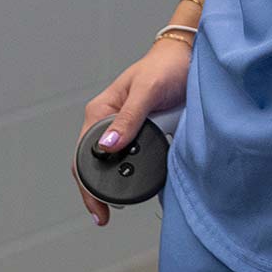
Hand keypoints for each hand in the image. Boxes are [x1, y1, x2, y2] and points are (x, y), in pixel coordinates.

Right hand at [76, 37, 192, 226]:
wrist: (187, 57)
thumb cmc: (166, 67)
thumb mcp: (147, 90)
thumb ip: (129, 117)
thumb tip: (108, 146)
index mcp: (101, 110)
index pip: (83, 152)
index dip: (86, 182)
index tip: (97, 205)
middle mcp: (107, 120)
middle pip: (92, 162)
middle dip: (95, 190)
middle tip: (104, 215)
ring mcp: (123, 128)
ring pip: (110, 162)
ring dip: (111, 183)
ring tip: (113, 207)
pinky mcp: (140, 132)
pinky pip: (130, 157)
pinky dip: (129, 173)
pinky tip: (133, 185)